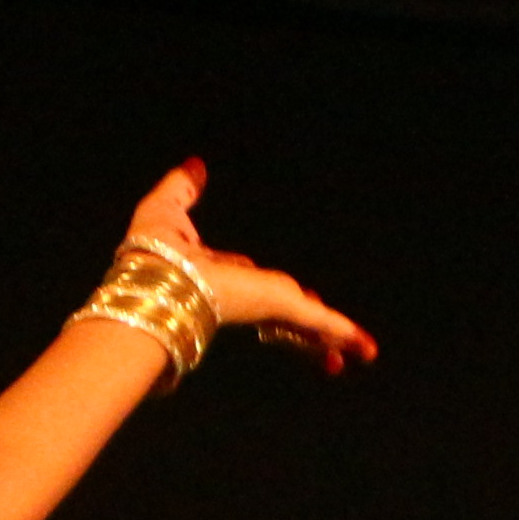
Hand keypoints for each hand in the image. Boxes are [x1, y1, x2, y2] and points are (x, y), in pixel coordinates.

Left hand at [128, 160, 374, 378]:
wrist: (157, 280)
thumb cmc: (152, 253)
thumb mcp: (168, 208)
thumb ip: (184, 188)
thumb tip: (196, 165)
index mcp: (223, 280)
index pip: (259, 290)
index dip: (279, 296)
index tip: (300, 304)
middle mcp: (246, 297)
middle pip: (289, 314)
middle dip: (312, 330)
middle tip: (333, 350)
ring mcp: (264, 304)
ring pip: (308, 325)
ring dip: (336, 338)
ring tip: (364, 354)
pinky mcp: (278, 305)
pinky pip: (320, 321)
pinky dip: (344, 332)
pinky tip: (366, 349)